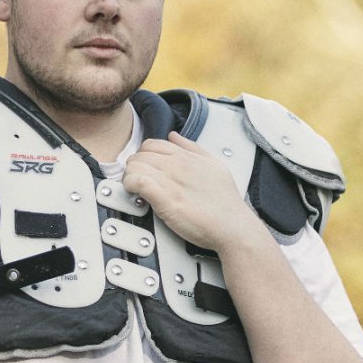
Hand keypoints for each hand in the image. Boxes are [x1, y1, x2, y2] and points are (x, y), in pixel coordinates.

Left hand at [122, 132, 261, 251]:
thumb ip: (192, 148)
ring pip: (134, 166)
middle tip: (138, 180)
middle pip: (139, 155)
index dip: (143, 156)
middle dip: (134, 166)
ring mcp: (170, 181)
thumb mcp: (214, 165)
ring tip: (135, 188)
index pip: (151, 144)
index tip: (145, 169)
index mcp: (186, 156)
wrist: (233, 226)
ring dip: (129, 176)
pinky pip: (138, 182)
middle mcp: (177, 165)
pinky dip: (130, 185)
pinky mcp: (165, 200)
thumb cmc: (225, 201)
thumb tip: (174, 136)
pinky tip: (136, 193)